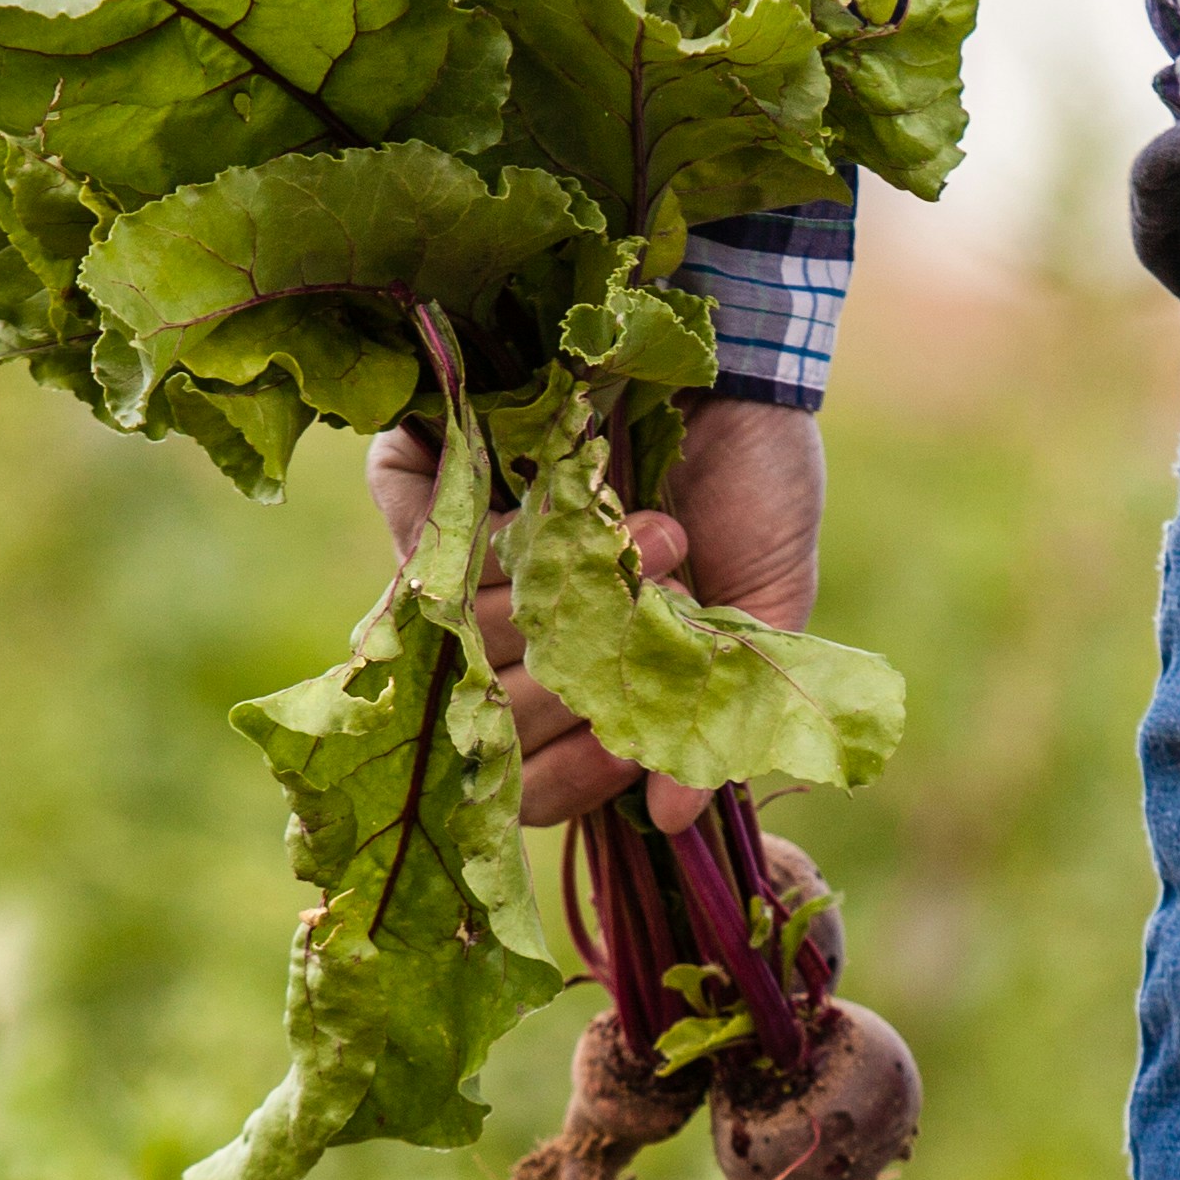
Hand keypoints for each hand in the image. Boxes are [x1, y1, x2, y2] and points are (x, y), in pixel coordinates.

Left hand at [365, 392, 826, 831]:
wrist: (737, 357)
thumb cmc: (756, 482)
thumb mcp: (760, 607)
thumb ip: (717, 714)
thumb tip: (673, 821)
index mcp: (594, 676)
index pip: (533, 782)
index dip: (574, 779)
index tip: (633, 745)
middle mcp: (522, 629)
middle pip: (490, 721)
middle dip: (578, 681)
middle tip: (662, 606)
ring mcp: (471, 558)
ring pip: (459, 639)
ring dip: (564, 596)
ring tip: (655, 535)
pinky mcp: (437, 481)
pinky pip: (418, 539)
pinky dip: (495, 530)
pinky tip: (567, 500)